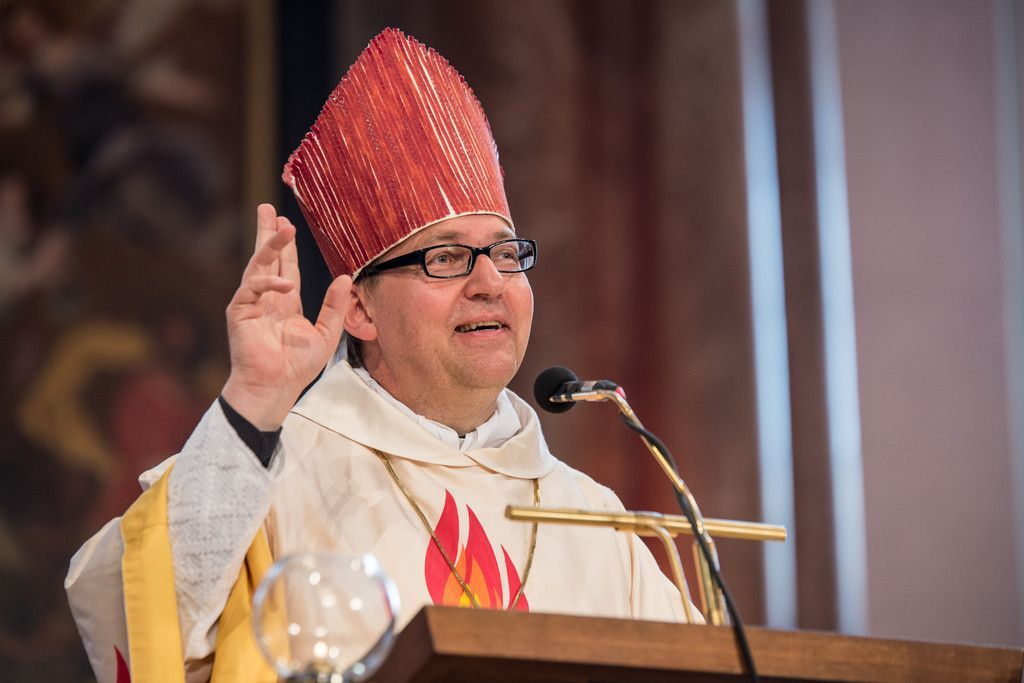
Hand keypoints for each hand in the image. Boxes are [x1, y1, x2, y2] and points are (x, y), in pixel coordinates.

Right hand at [221, 204, 349, 429]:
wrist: (275, 388)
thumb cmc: (297, 367)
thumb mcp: (325, 334)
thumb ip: (334, 306)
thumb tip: (343, 277)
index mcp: (286, 302)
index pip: (287, 266)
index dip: (287, 246)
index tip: (288, 223)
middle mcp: (267, 298)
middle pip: (267, 257)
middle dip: (267, 233)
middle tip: (267, 209)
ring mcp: (251, 303)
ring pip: (258, 266)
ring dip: (269, 245)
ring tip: (282, 227)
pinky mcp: (239, 313)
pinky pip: (252, 289)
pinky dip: (268, 283)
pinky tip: (285, 284)